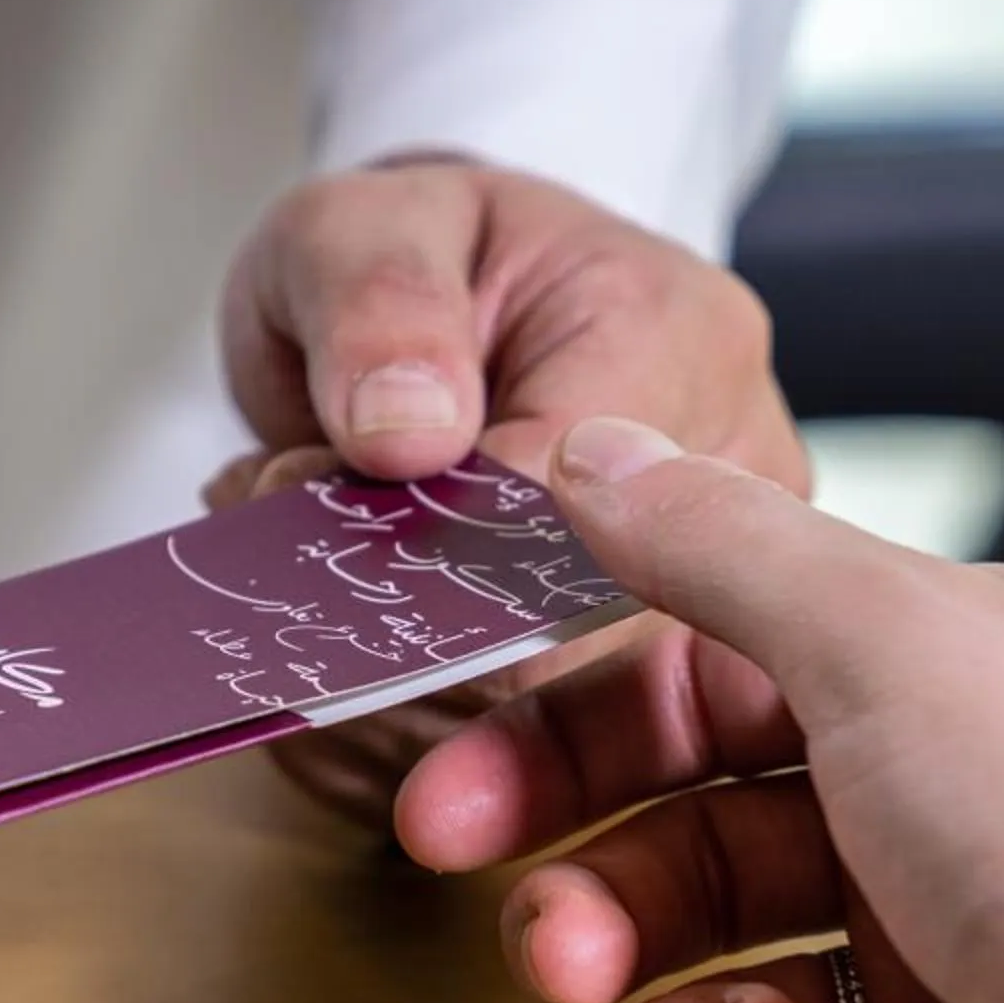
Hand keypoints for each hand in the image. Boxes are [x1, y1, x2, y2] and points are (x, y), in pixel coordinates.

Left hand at [216, 159, 802, 825]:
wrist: (447, 314)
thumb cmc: (420, 264)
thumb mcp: (365, 225)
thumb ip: (379, 305)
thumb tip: (403, 434)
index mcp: (681, 341)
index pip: (583, 513)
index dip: (433, 553)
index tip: (309, 530)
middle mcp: (726, 487)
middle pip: (579, 645)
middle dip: (397, 620)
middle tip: (277, 531)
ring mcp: (698, 600)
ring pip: (538, 734)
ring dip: (376, 682)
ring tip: (300, 566)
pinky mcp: (641, 687)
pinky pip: (504, 777)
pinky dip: (384, 727)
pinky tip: (335, 641)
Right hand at [396, 420, 1003, 1002]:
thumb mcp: (885, 638)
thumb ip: (716, 545)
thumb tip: (590, 447)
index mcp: (926, 700)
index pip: (691, 705)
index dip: (562, 750)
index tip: (453, 804)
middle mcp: (933, 845)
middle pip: (684, 875)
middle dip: (602, 918)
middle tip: (562, 958)